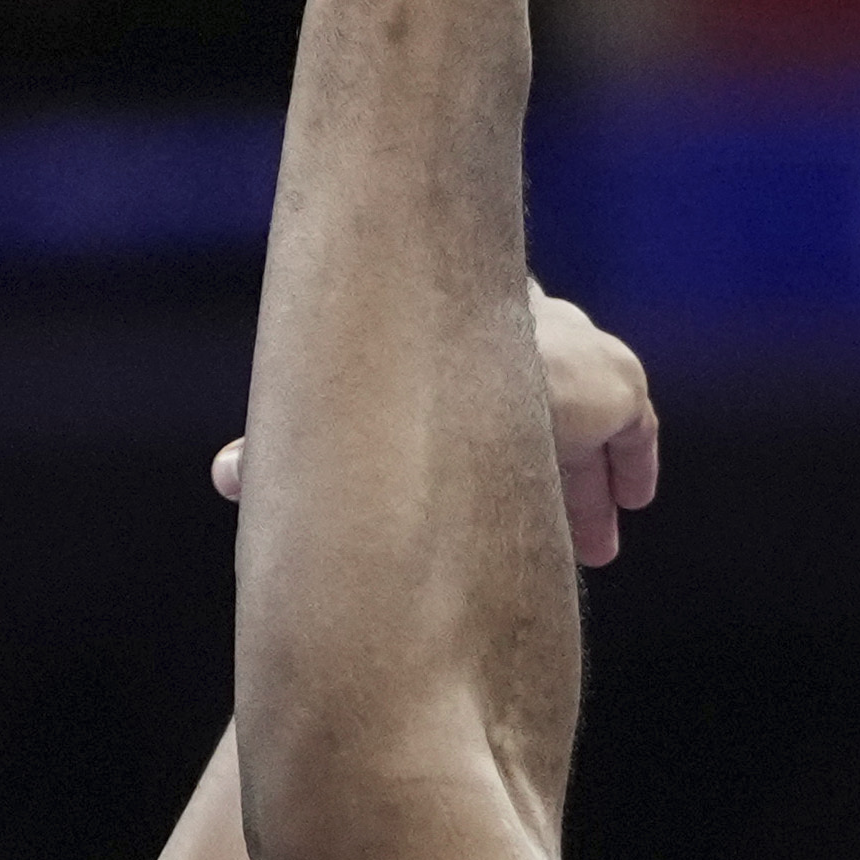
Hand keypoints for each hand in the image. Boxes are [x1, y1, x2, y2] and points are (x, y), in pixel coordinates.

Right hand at [221, 286, 660, 567]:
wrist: (463, 376)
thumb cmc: (378, 396)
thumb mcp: (336, 423)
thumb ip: (284, 447)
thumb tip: (226, 474)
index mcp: (450, 319)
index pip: (469, 350)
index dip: (474, 407)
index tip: (477, 454)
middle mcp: (516, 317)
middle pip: (540, 384)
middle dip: (548, 454)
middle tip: (563, 526)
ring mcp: (571, 342)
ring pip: (585, 409)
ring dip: (586, 474)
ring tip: (595, 542)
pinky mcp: (616, 380)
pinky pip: (633, 424)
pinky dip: (630, 461)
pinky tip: (630, 505)